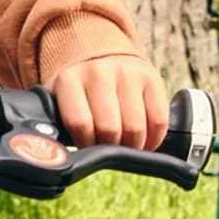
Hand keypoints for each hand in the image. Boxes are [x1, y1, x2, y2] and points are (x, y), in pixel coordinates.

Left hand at [43, 56, 168, 149]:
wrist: (103, 61)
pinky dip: (153, 139)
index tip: (88, 149)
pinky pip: (159, 121)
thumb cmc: (80, 95)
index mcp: (69, 80)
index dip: (86, 145)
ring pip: (135, 128)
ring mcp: (128, 73)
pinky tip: (144, 140)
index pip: (80, 123)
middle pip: (109, 129)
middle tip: (108, 149)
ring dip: (132, 147)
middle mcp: (98, 72)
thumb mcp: (60, 104)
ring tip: (125, 146)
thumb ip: (59, 126)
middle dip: (109, 149)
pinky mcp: (152, 78)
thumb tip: (62, 157)